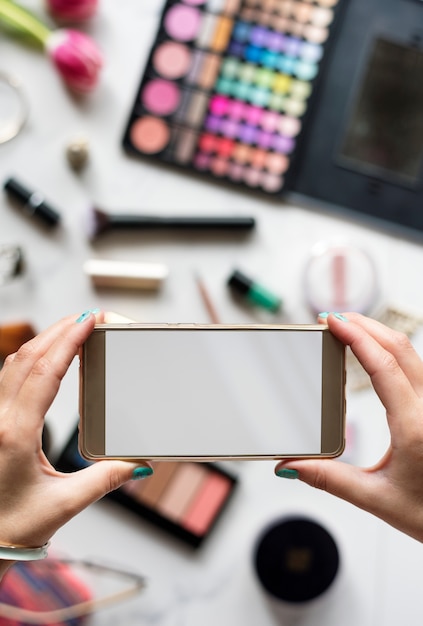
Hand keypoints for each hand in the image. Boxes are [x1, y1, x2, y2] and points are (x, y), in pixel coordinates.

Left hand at [0, 311, 151, 555]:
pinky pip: (7, 377)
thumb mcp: (65, 503)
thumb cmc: (14, 524)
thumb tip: (140, 463)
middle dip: (58, 331)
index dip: (68, 341)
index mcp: (16, 434)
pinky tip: (45, 356)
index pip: (44, 372)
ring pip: (13, 364)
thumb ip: (106, 479)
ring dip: (43, 341)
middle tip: (86, 316)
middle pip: (27, 358)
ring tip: (70, 329)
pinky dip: (30, 358)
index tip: (88, 321)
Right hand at [275, 312, 422, 542]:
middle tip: (334, 318)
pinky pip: (418, 367)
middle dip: (366, 325)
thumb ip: (330, 479)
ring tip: (351, 329)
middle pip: (401, 348)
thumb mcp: (377, 499)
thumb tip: (292, 465)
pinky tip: (377, 353)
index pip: (384, 367)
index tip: (332, 321)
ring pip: (413, 354)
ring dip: (381, 335)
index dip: (356, 337)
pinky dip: (394, 351)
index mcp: (415, 428)